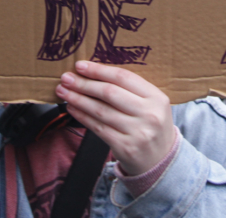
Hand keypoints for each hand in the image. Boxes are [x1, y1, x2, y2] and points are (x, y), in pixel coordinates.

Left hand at [55, 61, 175, 175]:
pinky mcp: (124, 147)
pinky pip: (98, 128)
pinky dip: (82, 116)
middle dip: (84, 84)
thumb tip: (94, 74)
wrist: (161, 160)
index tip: (80, 66)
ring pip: (100, 110)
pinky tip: (72, 108)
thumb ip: (130, 90)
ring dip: (78, 99)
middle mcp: (149, 114)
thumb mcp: (151, 104)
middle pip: (109, 93)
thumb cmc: (151, 126)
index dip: (99, 70)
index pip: (123, 77)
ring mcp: (137, 132)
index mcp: (157, 97)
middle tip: (67, 78)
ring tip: (64, 92)